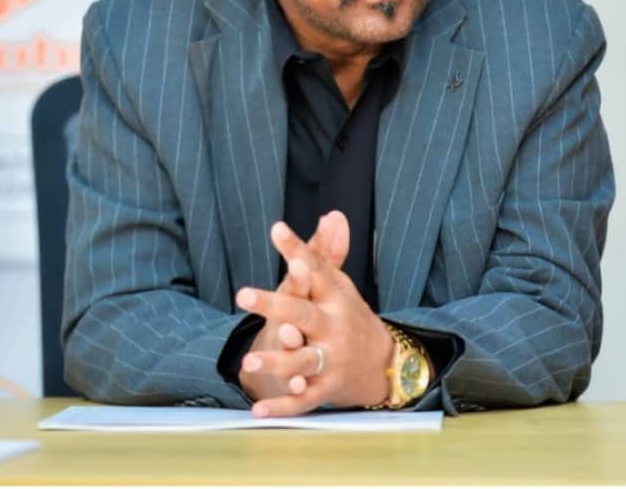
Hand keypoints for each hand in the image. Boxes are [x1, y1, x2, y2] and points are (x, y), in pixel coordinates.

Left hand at [236, 218, 393, 416]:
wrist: (383, 365)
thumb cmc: (349, 316)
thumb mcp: (340, 285)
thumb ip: (326, 252)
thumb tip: (332, 213)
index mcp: (335, 297)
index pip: (314, 268)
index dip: (296, 250)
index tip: (276, 229)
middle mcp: (333, 327)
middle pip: (303, 314)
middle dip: (274, 304)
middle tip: (242, 293)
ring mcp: (331, 360)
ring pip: (302, 360)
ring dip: (276, 361)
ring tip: (248, 360)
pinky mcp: (326, 389)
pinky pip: (303, 400)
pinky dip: (282, 407)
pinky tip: (257, 411)